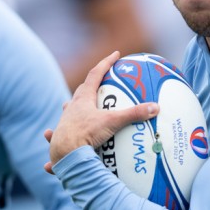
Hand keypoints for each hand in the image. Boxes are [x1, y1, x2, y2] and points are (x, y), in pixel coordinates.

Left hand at [45, 52, 158, 169]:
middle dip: (90, 85)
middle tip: (98, 82)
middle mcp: (71, 108)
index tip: (115, 54)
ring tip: (76, 108)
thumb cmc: (86, 134)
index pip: (95, 74)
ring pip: (69, 110)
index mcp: (83, 99)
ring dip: (74, 107)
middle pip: (81, 91)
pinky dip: (58, 133)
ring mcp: (64, 123)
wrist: (65, 154)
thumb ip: (133, 114)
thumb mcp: (113, 123)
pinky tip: (53, 134)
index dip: (106, 63)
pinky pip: (60, 133)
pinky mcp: (60, 138)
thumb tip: (155, 107)